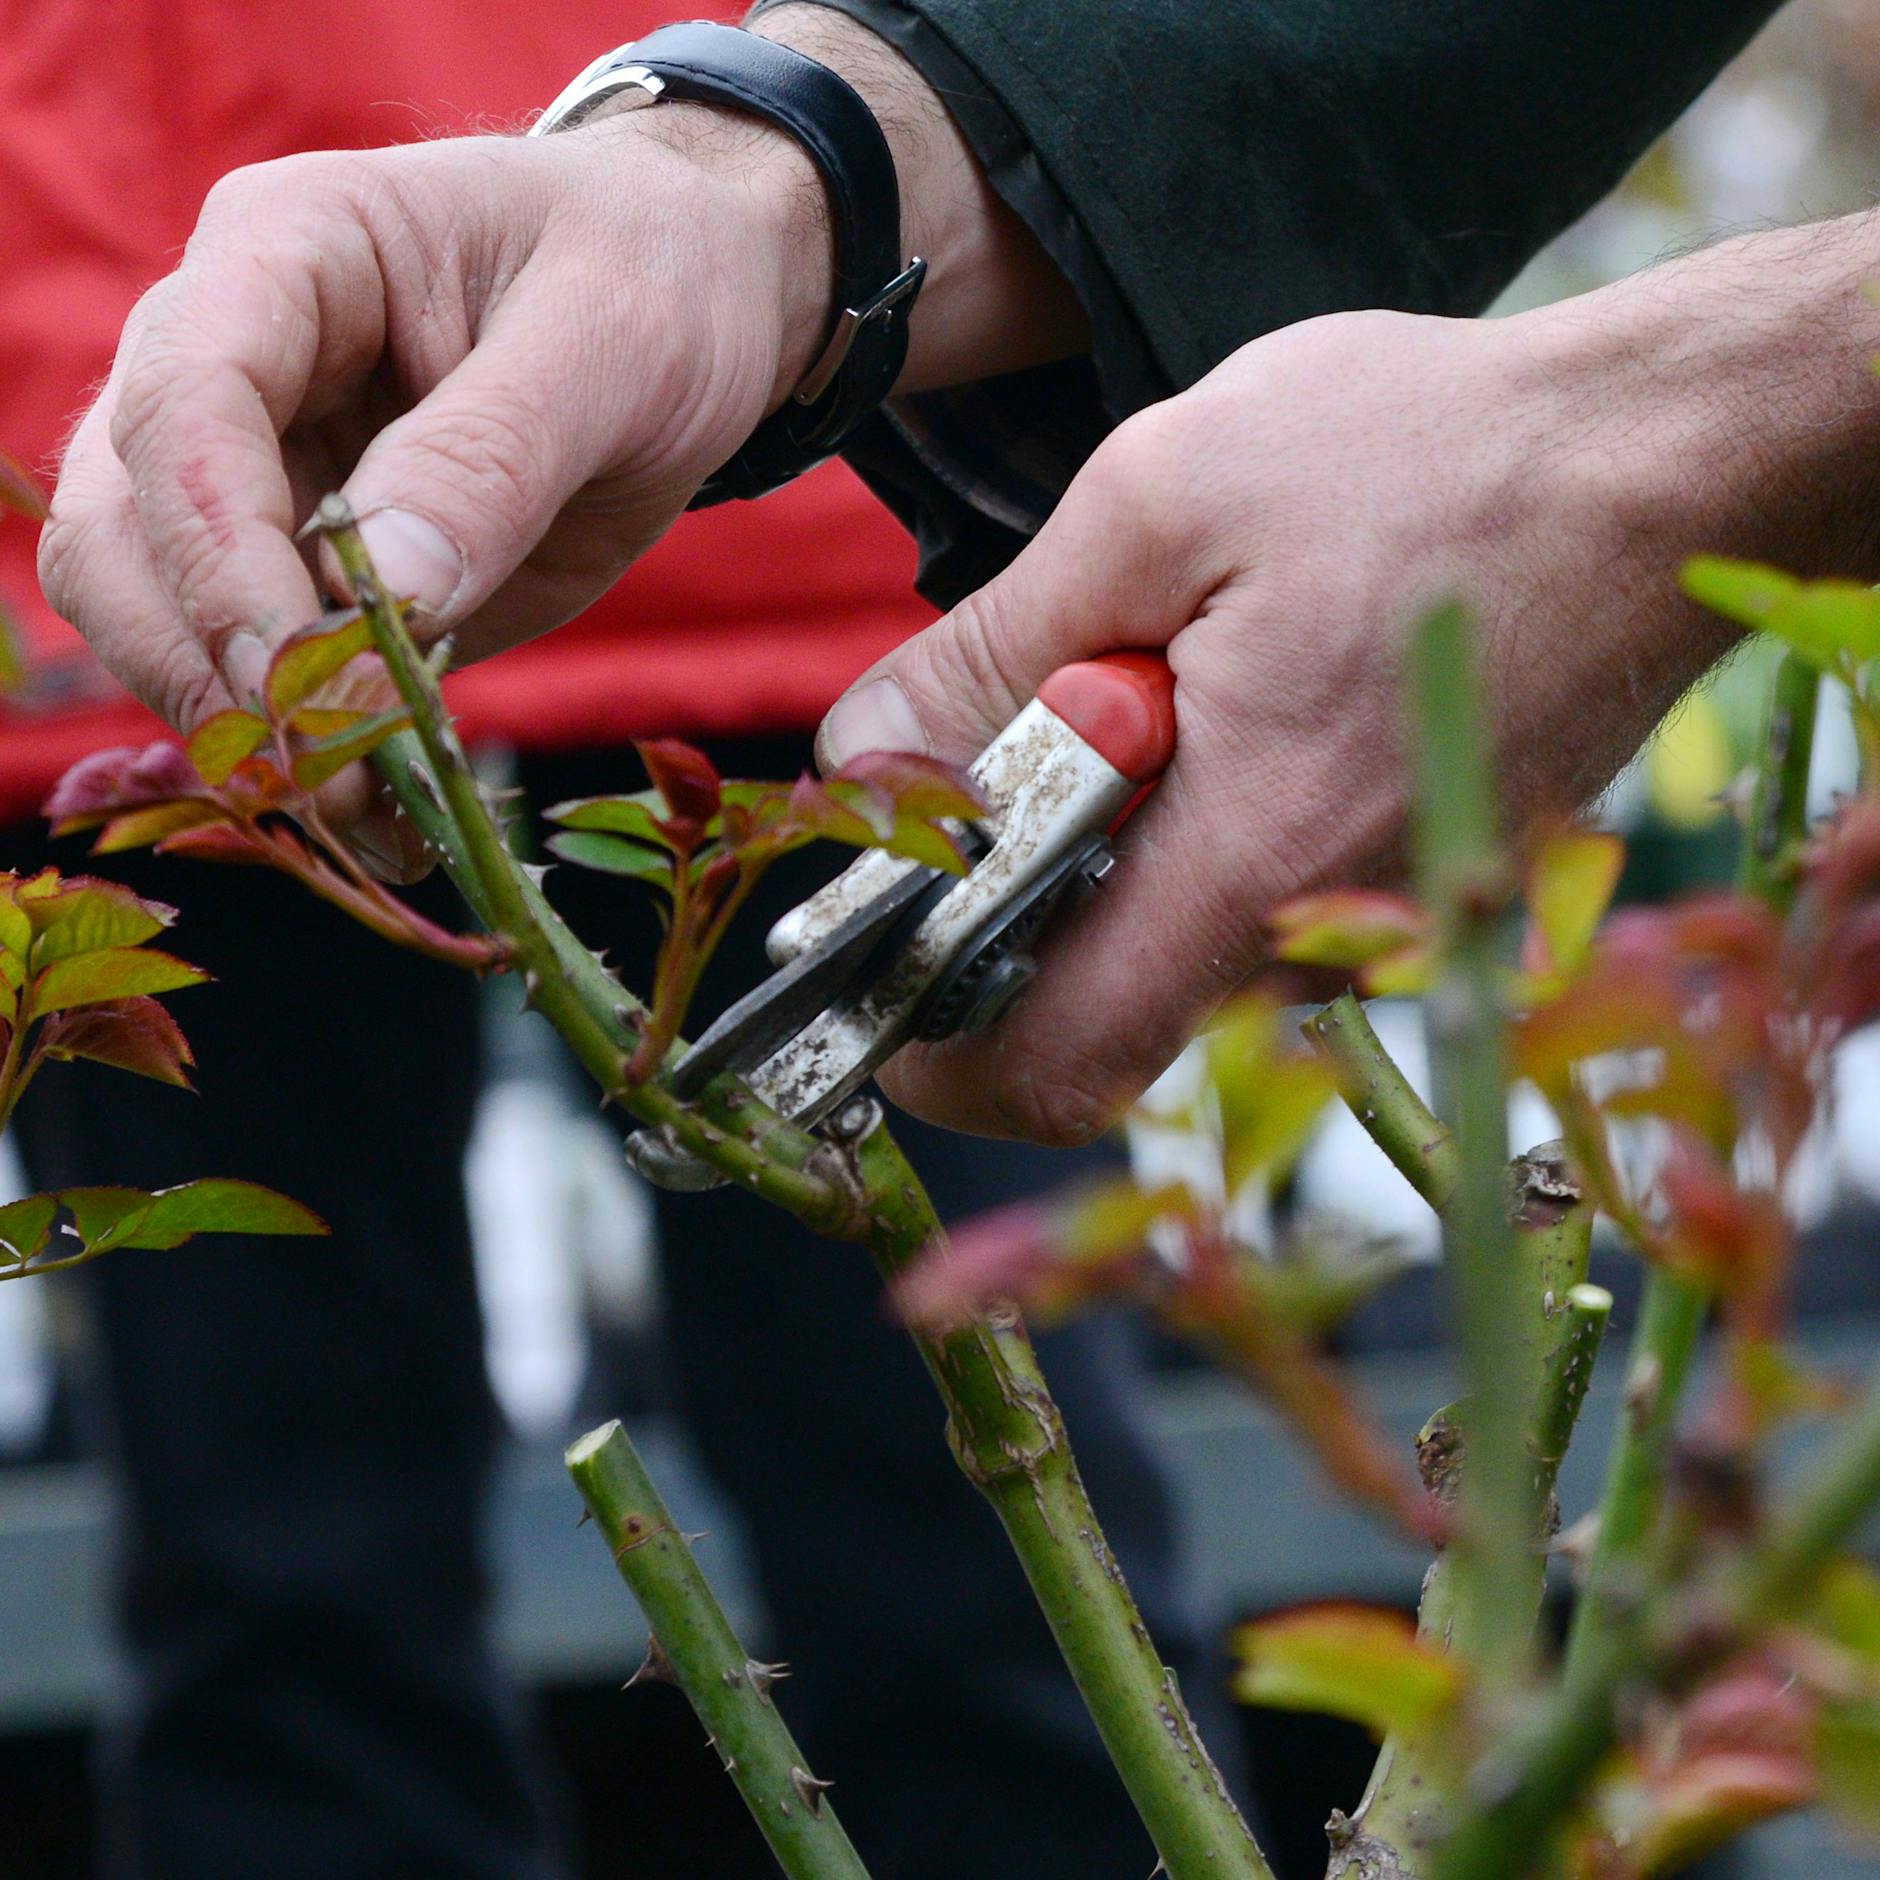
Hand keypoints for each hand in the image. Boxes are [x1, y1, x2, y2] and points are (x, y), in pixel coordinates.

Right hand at [37, 105, 829, 866]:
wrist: (693, 310)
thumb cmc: (652, 282)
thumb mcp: (611, 344)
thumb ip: (495, 458)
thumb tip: (391, 593)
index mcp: (286, 254)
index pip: (188, 407)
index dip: (222, 557)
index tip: (301, 678)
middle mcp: (231, 362)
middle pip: (121, 530)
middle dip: (208, 666)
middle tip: (334, 779)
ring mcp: (257, 473)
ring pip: (153, 615)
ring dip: (240, 731)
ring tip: (369, 815)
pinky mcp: (310, 571)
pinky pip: (259, 672)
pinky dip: (307, 753)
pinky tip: (391, 817)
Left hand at [819, 247, 1879, 1143]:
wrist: (1666, 462)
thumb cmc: (1435, 457)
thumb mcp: (1158, 505)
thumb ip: (989, 653)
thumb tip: (867, 759)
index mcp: (1251, 860)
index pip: (1048, 1065)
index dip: (927, 1045)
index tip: (874, 950)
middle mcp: (1319, 934)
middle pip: (1095, 1015)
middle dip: (1006, 909)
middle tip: (1005, 758)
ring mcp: (1374, 924)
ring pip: (1168, 958)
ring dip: (1102, 855)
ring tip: (1141, 692)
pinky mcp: (1407, 888)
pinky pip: (1247, 911)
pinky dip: (1185, 837)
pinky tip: (1218, 707)